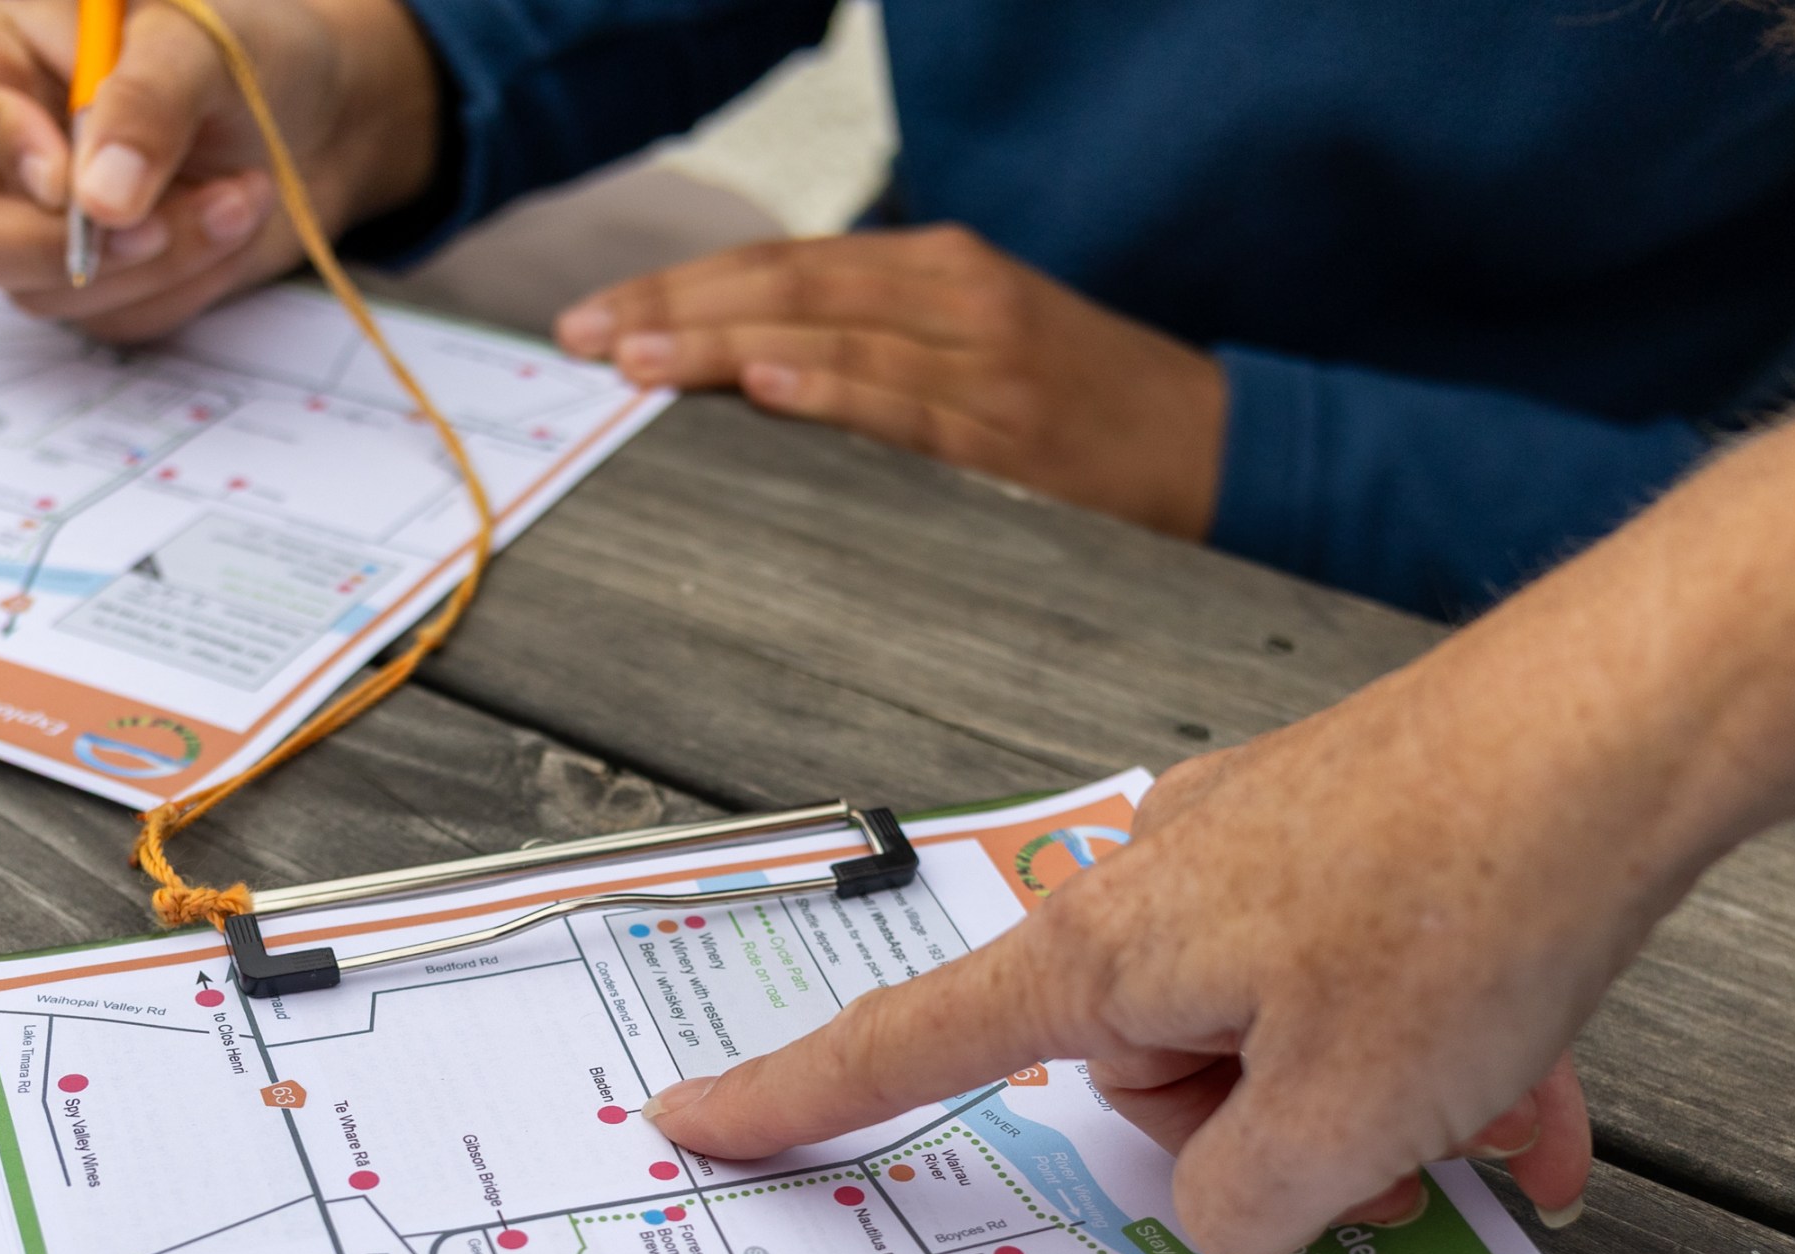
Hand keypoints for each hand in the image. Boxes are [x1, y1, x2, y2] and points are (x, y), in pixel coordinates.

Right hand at [0, 0, 438, 343]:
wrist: (318, 107)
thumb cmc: (240, 41)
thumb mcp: (195, 37)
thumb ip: (144, 101)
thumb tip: (101, 203)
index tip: (65, 170)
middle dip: (47, 246)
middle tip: (147, 221)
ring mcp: (40, 231)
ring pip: (46, 293)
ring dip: (156, 257)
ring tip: (239, 188)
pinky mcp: (104, 289)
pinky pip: (122, 319)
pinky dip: (188, 280)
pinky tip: (231, 219)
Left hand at [555, 226, 1227, 540]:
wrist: (1211, 448)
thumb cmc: (1083, 406)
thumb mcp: (980, 345)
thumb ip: (881, 344)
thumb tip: (762, 366)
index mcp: (939, 270)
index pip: (785, 264)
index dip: (684, 285)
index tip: (601, 315)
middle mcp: (953, 299)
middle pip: (787, 286)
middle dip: (674, 311)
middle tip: (583, 339)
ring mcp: (981, 365)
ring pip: (830, 337)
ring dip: (722, 347)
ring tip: (635, 363)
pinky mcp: (1006, 439)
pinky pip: (901, 409)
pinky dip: (829, 393)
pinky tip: (762, 388)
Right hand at [639, 616, 1711, 1253]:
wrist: (1632, 718)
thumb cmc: (1480, 886)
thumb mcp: (1344, 1120)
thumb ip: (1238, 1206)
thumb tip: (1228, 1198)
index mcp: (1104, 950)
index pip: (905, 1045)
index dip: (794, 1099)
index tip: (696, 1119)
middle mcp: (1151, 886)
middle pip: (1142, 1082)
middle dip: (1267, 1141)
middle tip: (1388, 1158)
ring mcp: (1245, 854)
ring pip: (1261, 1041)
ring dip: (1367, 1103)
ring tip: (1488, 1111)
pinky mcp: (1333, 840)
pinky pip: (1334, 984)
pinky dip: (1414, 1047)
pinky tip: (1519, 1083)